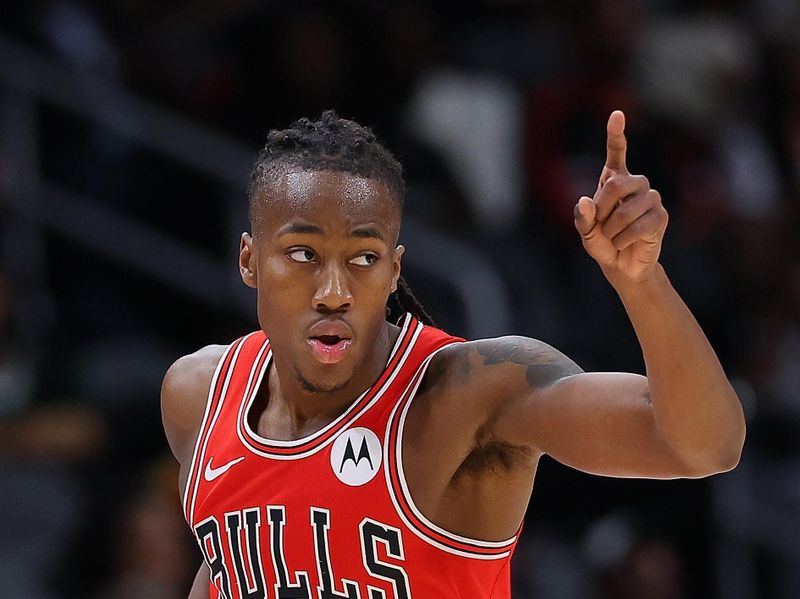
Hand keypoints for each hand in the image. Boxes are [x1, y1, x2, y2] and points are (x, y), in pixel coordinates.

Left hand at [574, 111, 667, 282]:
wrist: (622, 266)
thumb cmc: (603, 243)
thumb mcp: (585, 232)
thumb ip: (581, 218)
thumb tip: (584, 201)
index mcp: (614, 180)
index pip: (617, 152)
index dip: (616, 133)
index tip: (617, 114)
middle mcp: (635, 183)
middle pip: (616, 185)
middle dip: (601, 210)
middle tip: (599, 225)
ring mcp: (651, 198)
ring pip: (626, 210)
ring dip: (612, 230)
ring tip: (613, 237)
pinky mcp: (661, 216)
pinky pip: (639, 226)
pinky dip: (624, 239)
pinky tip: (625, 243)